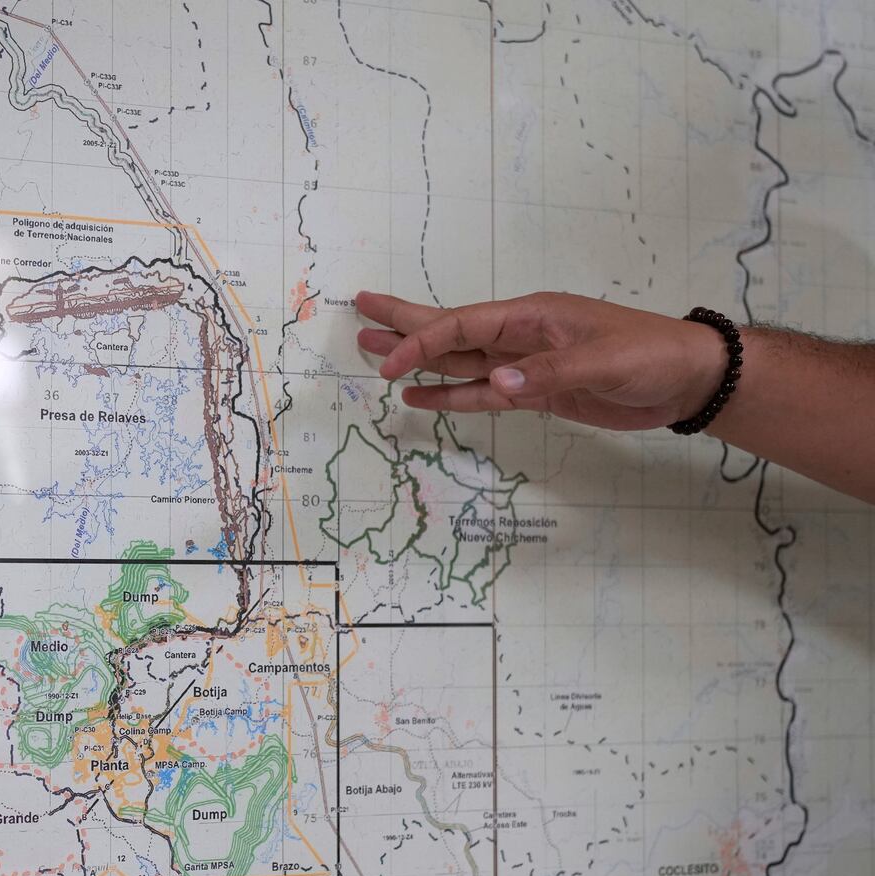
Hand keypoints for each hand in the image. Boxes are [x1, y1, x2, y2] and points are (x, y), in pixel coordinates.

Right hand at [355, 290, 731, 430]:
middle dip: (404, 322)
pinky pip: (481, 393)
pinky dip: (449, 395)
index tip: (388, 364)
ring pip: (458, 361)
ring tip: (372, 350)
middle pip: (450, 329)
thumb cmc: (652, 357)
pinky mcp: (535, 391)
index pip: (462, 326)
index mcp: (532, 316)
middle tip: (359, 308)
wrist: (688, 379)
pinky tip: (419, 396)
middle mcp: (520, 335)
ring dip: (417, 358)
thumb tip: (497, 385)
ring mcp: (524, 364)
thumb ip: (548, 373)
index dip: (421, 342)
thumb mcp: (605, 361)